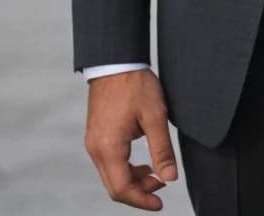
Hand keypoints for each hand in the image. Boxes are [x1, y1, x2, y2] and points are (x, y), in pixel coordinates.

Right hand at [85, 69, 177, 209]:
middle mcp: (96, 149)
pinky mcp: (95, 136)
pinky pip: (108, 162)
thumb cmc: (134, 85)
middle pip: (114, 186)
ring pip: (111, 175)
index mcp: (109, 147)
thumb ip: (162, 150)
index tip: (160, 204)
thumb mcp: (155, 116)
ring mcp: (93, 142)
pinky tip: (141, 162)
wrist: (115, 61)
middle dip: (139, 192)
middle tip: (162, 185)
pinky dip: (125, 168)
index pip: (122, 189)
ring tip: (155, 173)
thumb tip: (170, 178)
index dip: (142, 200)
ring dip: (132, 180)